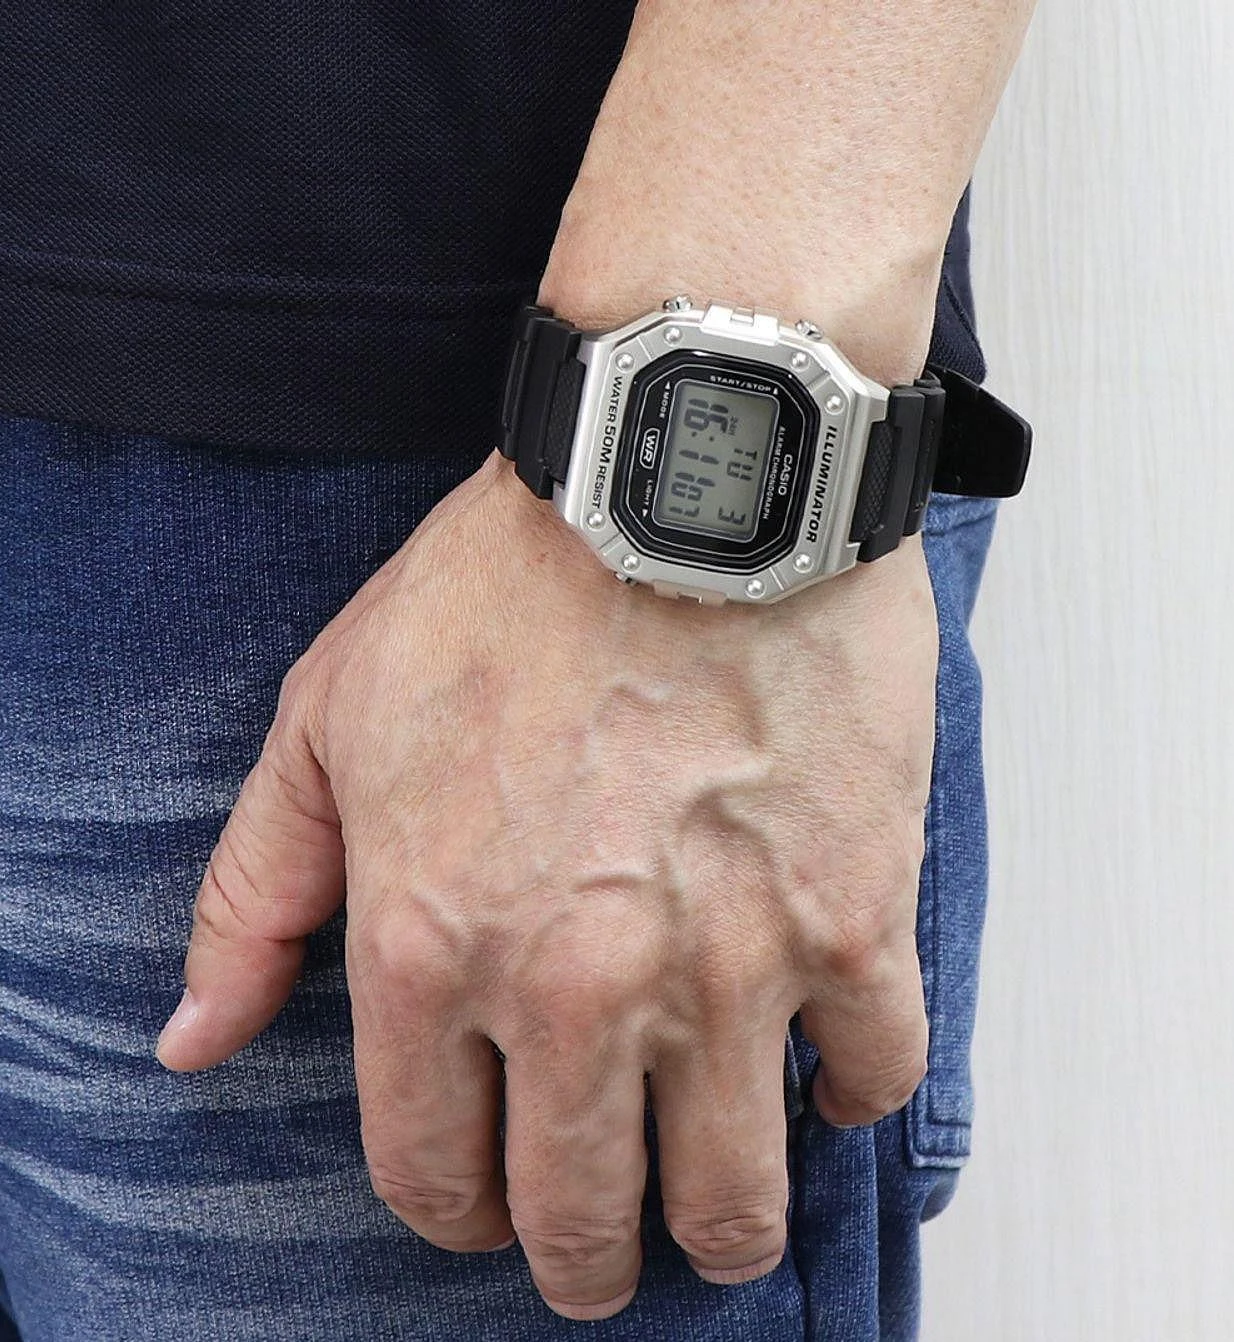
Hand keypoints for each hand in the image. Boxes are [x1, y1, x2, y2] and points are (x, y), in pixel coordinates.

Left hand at [156, 448, 937, 1320]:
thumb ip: (251, 895)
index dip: (455, 1209)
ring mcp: (726, 960)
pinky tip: (823, 1071)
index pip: (430, 1170)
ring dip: (718, 1231)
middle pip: (581, 1217)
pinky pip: (872, 1073)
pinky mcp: (852, 913)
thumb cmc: (509, 582)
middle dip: (582, 1261)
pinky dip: (849, 1095)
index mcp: (434, 944)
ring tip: (712, 1214)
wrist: (676, 479)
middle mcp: (577, 984)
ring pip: (733, 1196)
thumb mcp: (328, 717)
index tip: (486, 1198)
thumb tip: (194, 1042)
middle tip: (597, 1249)